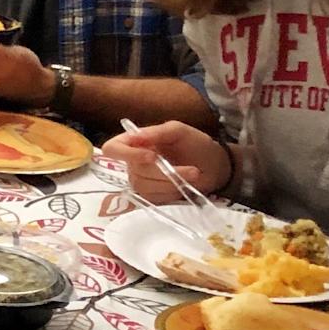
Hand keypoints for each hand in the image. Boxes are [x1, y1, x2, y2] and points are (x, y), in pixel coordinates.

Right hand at [102, 121, 233, 202]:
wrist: (215, 167)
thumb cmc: (196, 145)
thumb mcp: (179, 131)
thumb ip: (157, 131)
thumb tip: (135, 136)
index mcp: (135, 142)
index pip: (113, 148)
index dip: (127, 154)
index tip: (152, 157)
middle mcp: (133, 162)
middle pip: (134, 171)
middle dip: (163, 172)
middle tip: (190, 170)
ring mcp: (140, 181)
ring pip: (143, 186)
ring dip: (171, 183)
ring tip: (192, 176)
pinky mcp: (150, 196)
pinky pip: (153, 198)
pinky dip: (171, 193)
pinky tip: (184, 186)